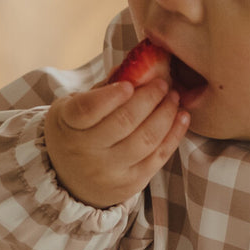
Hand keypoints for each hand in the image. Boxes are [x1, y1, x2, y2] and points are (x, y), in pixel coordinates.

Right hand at [43, 76, 188, 208]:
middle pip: (124, 122)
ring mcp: (109, 171)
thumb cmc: (75, 133)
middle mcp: (86, 151)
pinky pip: (158, 157)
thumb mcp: (72, 107)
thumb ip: (101, 89)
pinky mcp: (130, 183)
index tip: (130, 84)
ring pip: (146, 139)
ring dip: (166, 114)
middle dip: (150, 98)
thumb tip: (134, 66)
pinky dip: (174, 135)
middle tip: (163, 84)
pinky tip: (182, 118)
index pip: (87, 109)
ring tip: (173, 98)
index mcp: (68, 124)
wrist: (70, 180)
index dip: (111, 96)